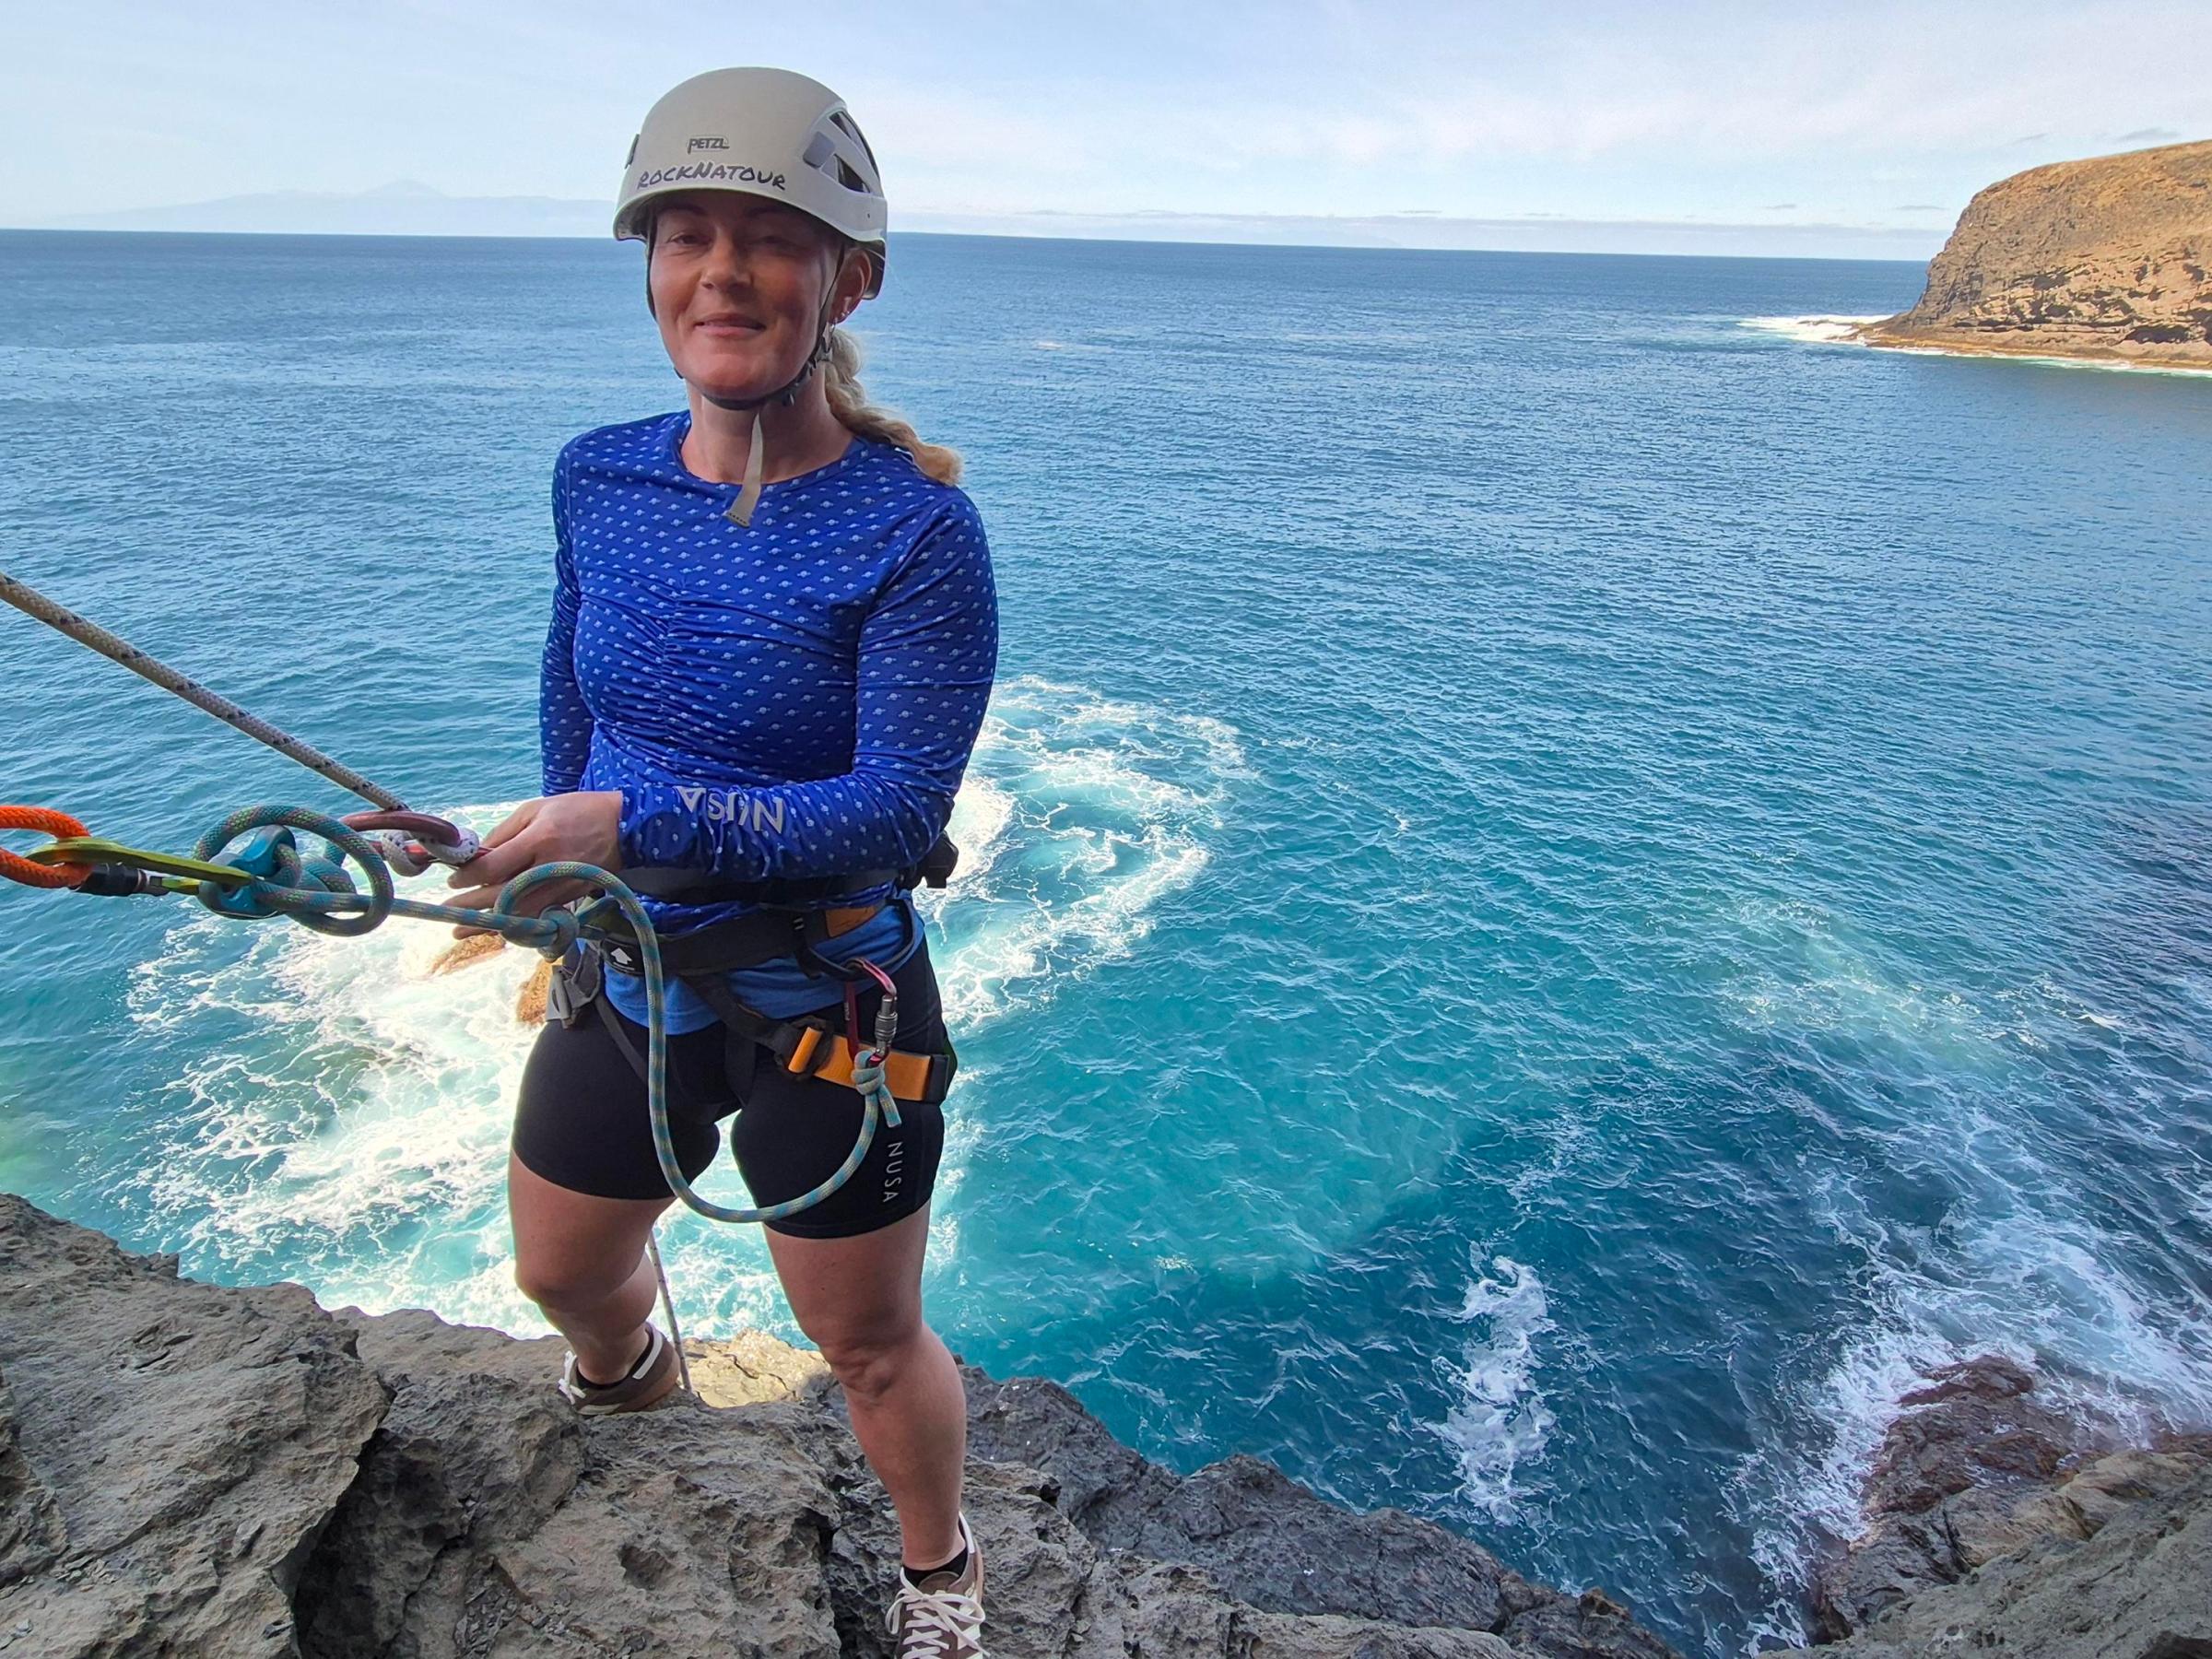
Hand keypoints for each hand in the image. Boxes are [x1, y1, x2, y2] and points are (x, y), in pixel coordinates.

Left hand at [444, 791, 622, 937]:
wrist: (625, 828)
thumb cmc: (577, 811)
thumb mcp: (537, 808)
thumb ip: (505, 832)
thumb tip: (477, 854)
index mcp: (539, 839)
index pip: (495, 865)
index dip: (469, 875)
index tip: (452, 879)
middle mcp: (549, 867)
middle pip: (503, 895)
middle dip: (471, 906)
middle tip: (448, 912)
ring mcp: (561, 887)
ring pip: (519, 913)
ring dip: (488, 924)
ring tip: (462, 930)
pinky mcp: (569, 898)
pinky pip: (536, 915)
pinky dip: (514, 922)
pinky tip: (496, 927)